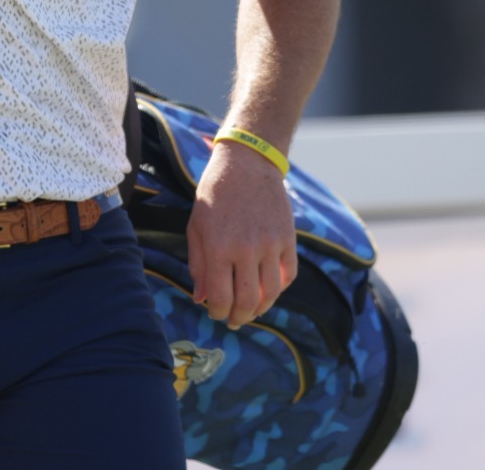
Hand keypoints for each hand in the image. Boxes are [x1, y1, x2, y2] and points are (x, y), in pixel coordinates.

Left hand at [186, 140, 296, 329]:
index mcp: (218, 248)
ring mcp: (270, 245)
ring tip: (251, 311)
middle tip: (233, 320)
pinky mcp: (288, 239)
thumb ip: (198, 264)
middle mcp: (246, 250)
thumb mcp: (196, 226)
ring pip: (270, 293)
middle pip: (247, 302)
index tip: (215, 314)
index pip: (220, 297)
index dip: (217, 312)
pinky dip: (279, 289)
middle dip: (239, 317)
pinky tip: (268, 290)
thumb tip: (200, 299)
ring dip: (260, 309)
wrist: (247, 163)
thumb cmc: (215, 194)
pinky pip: (288, 275)